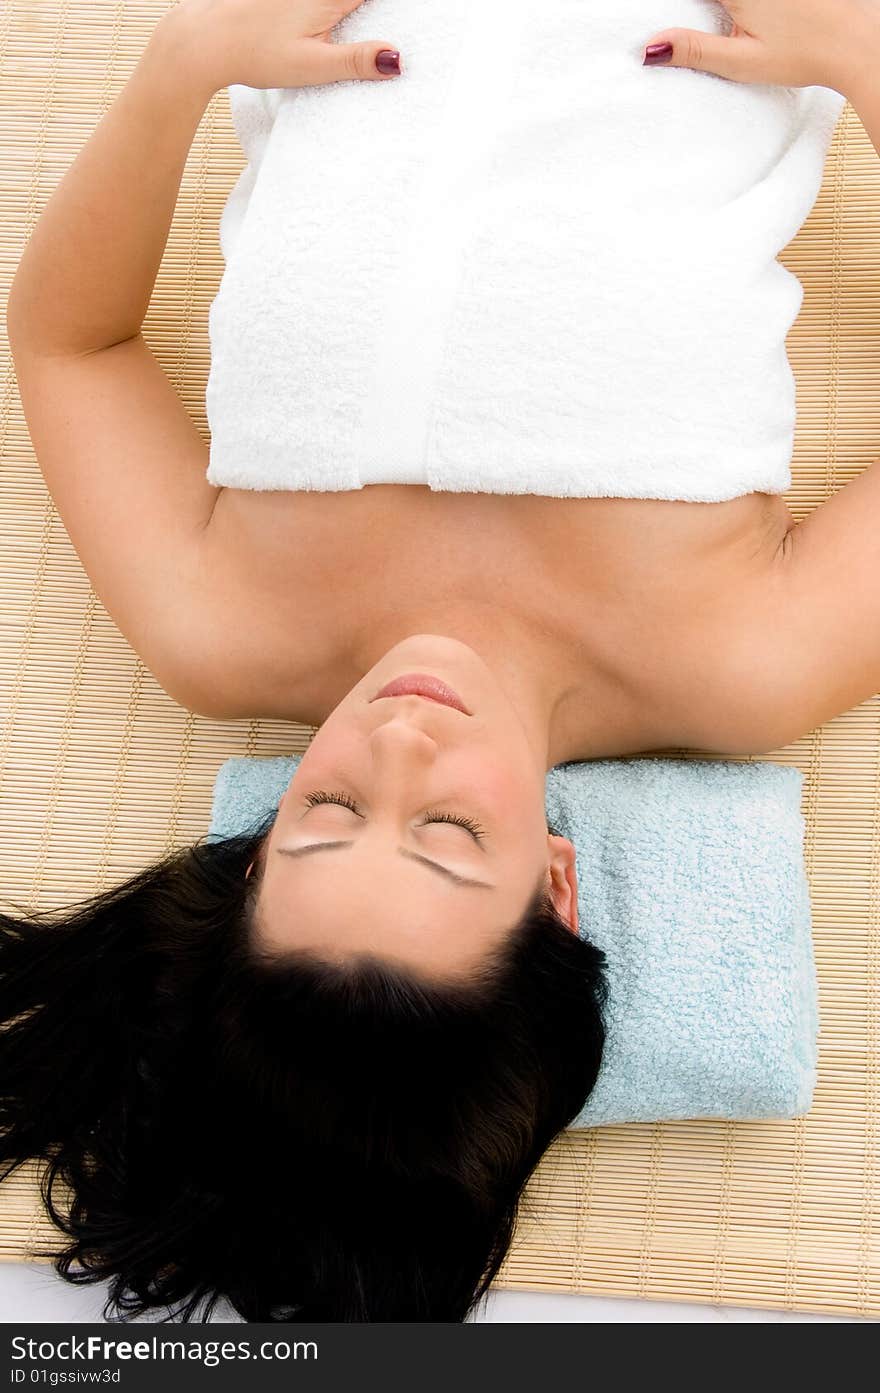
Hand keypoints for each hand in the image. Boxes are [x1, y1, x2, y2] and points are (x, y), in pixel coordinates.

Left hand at [159, 0, 402, 96]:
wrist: (204, 39)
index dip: (393, 7)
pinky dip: (326, 7)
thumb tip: (398, 60)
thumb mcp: (312, 66)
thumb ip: (356, 60)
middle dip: (365, 6)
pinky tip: (329, 14)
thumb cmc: (256, 54)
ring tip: (353, 14)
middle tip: (378, 17)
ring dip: (347, 6)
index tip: (425, 14)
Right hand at [642, 0, 879, 96]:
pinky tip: (753, 14)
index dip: (677, 7)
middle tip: (723, 26)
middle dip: (712, 9)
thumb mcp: (743, 61)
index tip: (672, 19)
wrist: (859, 42)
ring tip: (742, 25)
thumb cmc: (804, 55)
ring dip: (724, 7)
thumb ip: (695, 51)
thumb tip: (648, 48)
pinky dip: (742, 4)